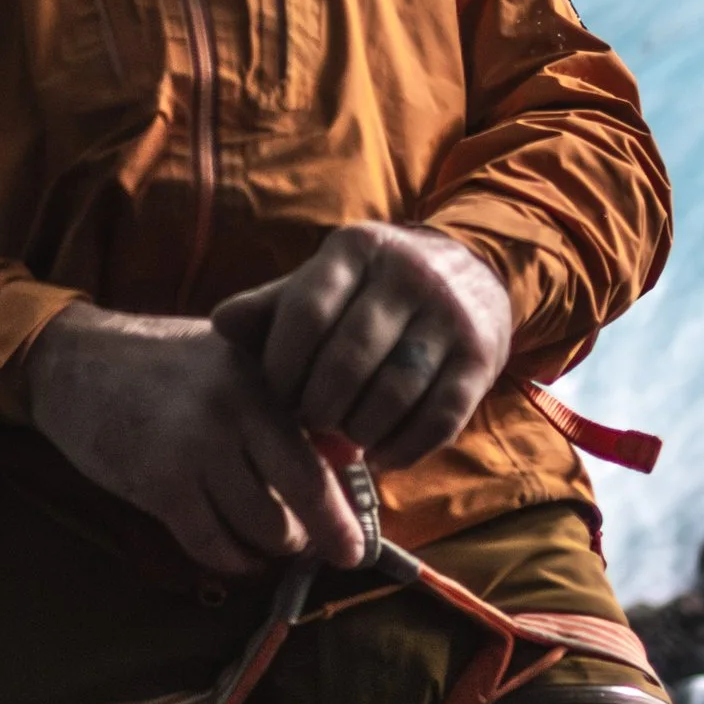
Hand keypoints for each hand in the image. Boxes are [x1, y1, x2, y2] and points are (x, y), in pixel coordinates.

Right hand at [24, 305, 365, 580]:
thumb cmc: (160, 364)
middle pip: (302, 496)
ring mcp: (195, 447)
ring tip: (273, 546)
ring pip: (260, 527)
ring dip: (272, 548)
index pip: (320, 455)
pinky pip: (211, 544)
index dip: (344, 508)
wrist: (74, 361)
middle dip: (323, 537)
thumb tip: (341, 461)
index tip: (358, 541)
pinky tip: (235, 556)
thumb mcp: (229, 362)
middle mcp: (234, 409)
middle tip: (333, 554)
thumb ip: (278, 404)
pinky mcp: (158, 482)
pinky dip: (230, 560)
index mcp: (261, 378)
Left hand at [211, 224, 512, 470]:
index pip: (306, 313)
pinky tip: (380, 454)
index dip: (282, 366)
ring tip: (343, 437)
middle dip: (319, 405)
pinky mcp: (483, 356)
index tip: (276, 394)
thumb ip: (273, 307)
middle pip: (349, 359)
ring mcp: (451, 314)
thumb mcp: (324, 283)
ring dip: (359, 430)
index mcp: (358, 249)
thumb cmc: (373, 290)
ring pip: (393, 393)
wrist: (474, 272)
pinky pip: (439, 418)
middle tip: (309, 422)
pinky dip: (402, 447)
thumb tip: (221, 324)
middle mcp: (409, 273)